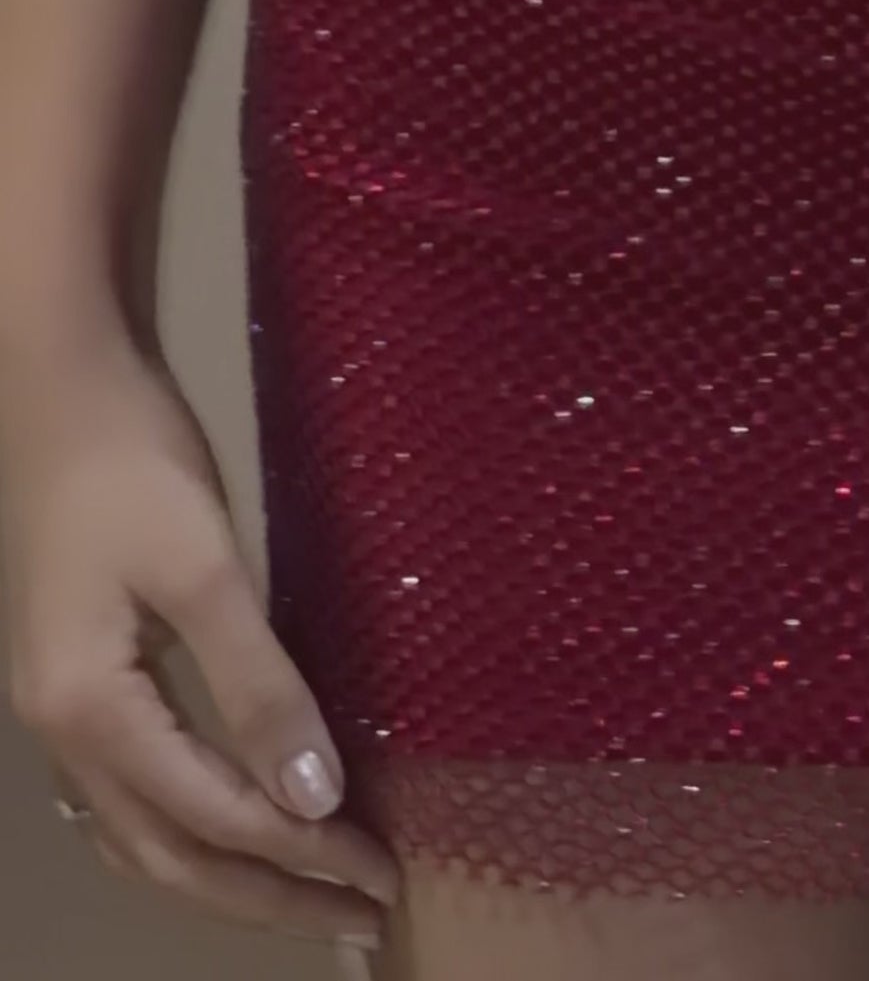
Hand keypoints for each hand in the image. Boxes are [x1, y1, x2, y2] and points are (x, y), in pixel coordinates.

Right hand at [1, 321, 401, 946]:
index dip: (300, 854)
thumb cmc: (132, 462)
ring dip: (224, 876)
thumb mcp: (205, 568)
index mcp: (92, 712)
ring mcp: (55, 712)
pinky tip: (216, 839)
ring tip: (305, 898)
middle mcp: (61, 734)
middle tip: (358, 917)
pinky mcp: (69, 681)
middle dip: (266, 895)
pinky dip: (181, 833)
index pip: (215, 816)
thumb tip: (314, 799)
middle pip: (170, 853)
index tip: (379, 875)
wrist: (58, 384)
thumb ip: (259, 686)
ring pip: (140, 836)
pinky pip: (125, 798)